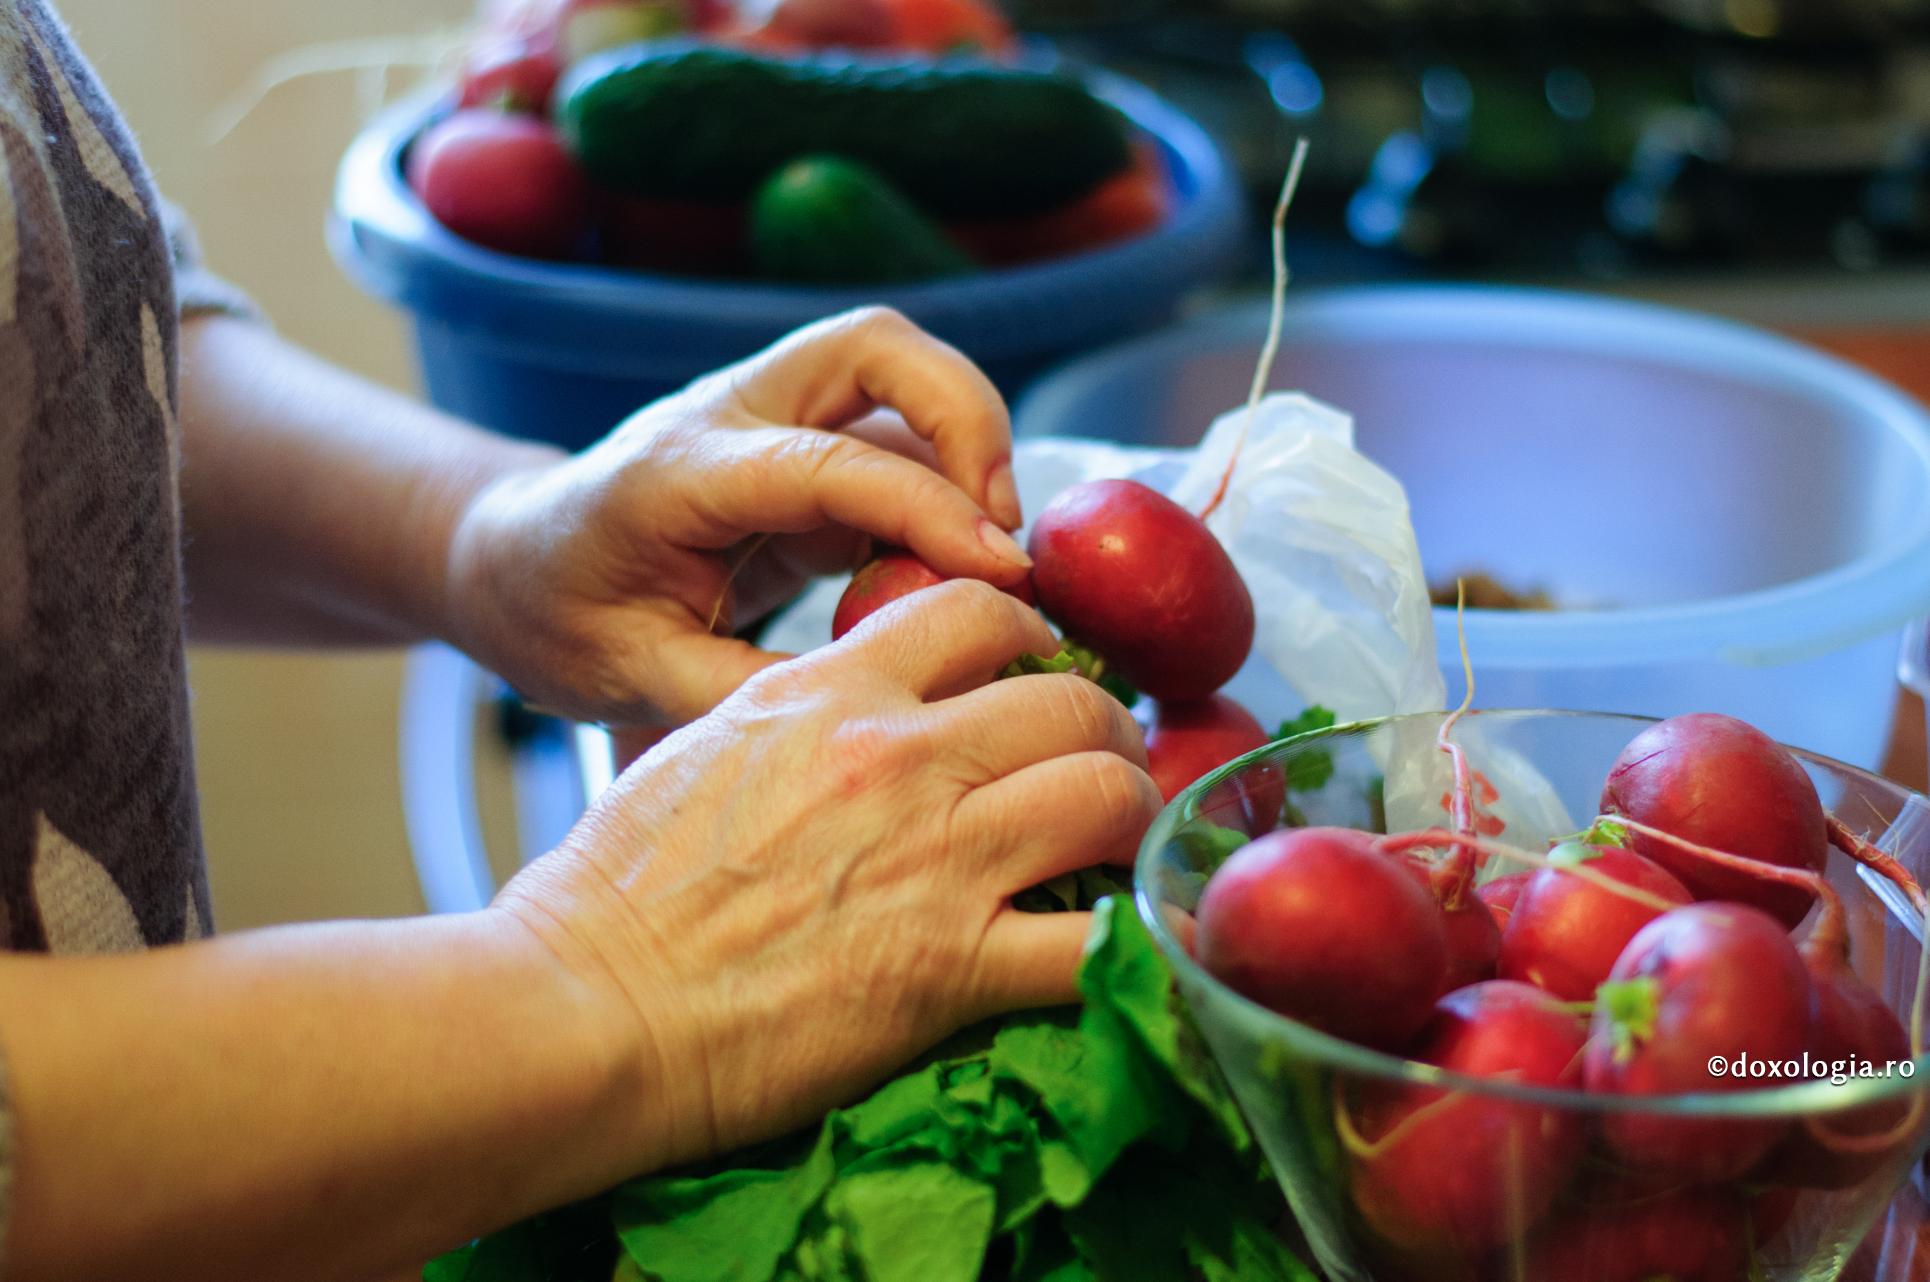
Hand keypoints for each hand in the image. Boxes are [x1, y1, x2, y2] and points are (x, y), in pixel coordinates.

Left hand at [444, 307, 1030, 726]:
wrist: (519, 561)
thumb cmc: (563, 617)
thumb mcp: (630, 676)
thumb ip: (739, 690)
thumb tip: (864, 706)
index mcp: (680, 473)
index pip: (826, 463)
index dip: (924, 508)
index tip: (998, 571)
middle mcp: (731, 414)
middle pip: (874, 345)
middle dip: (965, 414)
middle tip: (1004, 526)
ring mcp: (773, 415)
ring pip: (899, 369)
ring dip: (971, 438)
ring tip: (995, 550)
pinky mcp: (808, 442)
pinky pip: (900, 430)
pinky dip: (949, 482)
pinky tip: (957, 565)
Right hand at [492, 582, 1158, 1172]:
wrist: (584, 1003)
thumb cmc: (616, 889)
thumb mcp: (707, 747)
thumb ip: (802, 715)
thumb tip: (857, 715)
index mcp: (830, 690)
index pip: (978, 610)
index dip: (1031, 639)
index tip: (1040, 677)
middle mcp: (899, 754)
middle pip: (1073, 704)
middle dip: (1105, 735)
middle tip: (1099, 771)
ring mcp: (936, 857)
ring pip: (1108, 795)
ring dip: (1129, 819)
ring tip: (1117, 847)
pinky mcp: (952, 968)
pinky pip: (1095, 941)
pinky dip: (1129, 944)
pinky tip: (1129, 947)